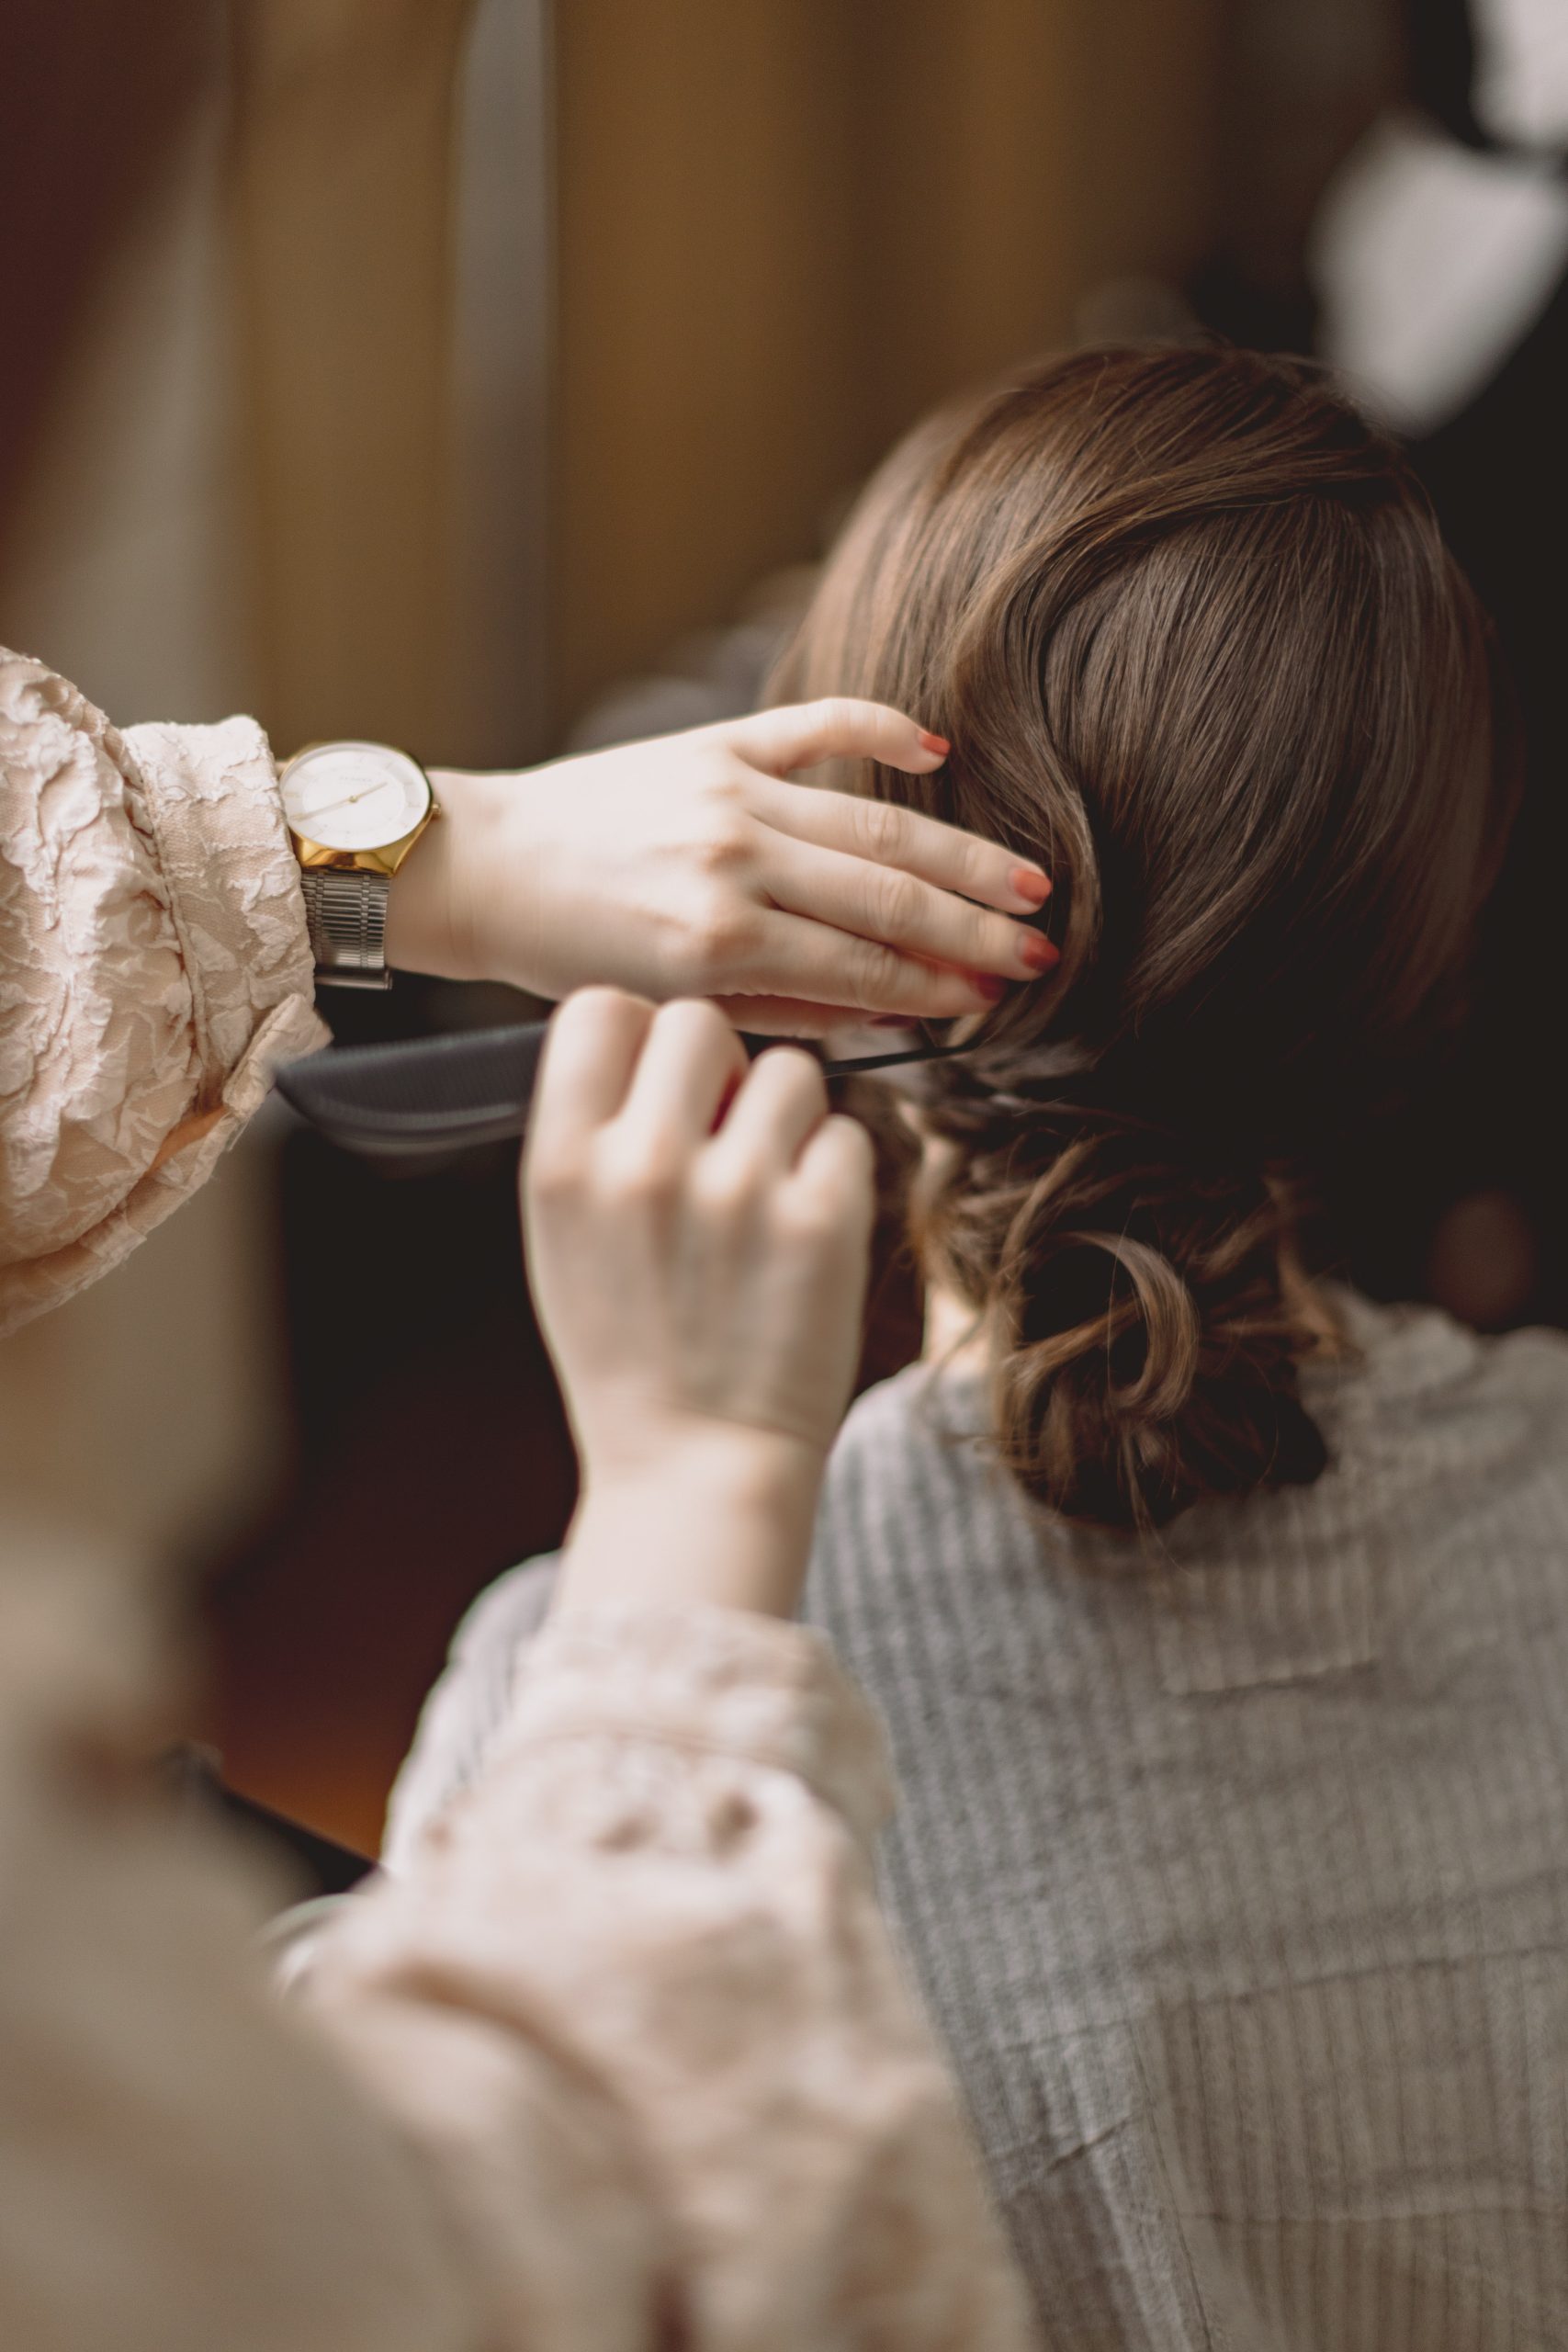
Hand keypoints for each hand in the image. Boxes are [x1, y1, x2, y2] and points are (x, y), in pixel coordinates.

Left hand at [386, 700, 1054, 1030]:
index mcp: (716, 942)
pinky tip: (940, 751)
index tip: (996, 1000)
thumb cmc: (569, 954)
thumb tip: (891, 1011)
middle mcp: (731, 860)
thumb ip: (782, 1009)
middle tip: (1043, 951)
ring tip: (1026, 882)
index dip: (941, 986)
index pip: (864, 966)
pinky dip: (883, 731)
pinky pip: (816, 725)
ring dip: (960, 856)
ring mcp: (727, 792)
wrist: (486, 868)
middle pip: (888, 897)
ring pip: (875, 824)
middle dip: (975, 929)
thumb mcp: (669, 1007)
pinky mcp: (714, 743)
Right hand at [523, 989, 874, 1615]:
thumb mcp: (564, 1239)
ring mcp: (739, 1193)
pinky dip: (834, 1173)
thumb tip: (658, 1040)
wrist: (695, 1469)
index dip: (639, 1035)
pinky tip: (804, 1233)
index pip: (599, 1010)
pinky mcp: (823, 1223)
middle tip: (725, 1136)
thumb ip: (596, 1133)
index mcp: (563, 1166)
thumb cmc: (629, 1351)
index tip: (657, 1082)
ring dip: (789, 1118)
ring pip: (790, 1071)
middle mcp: (645, 1166)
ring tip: (767, 1193)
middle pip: (699, 1023)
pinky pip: (847, 1134)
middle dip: (721, 1068)